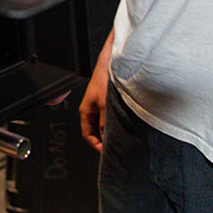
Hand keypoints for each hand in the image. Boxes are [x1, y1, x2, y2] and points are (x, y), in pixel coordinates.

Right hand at [79, 29, 114, 151]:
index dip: (96, 145)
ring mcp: (101, 104)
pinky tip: (127, 123)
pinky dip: (118, 121)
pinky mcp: (109, 100)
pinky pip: (111, 116)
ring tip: (123, 136)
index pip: (87, 134)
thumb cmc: (105, 77)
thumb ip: (105, 123)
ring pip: (105, 123)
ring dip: (113, 130)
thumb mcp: (105, 104)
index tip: (106, 152)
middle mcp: (92, 108)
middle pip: (97, 130)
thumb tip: (107, 138)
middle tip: (116, 147)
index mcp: (86, 110)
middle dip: (105, 139)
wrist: (112, 60)